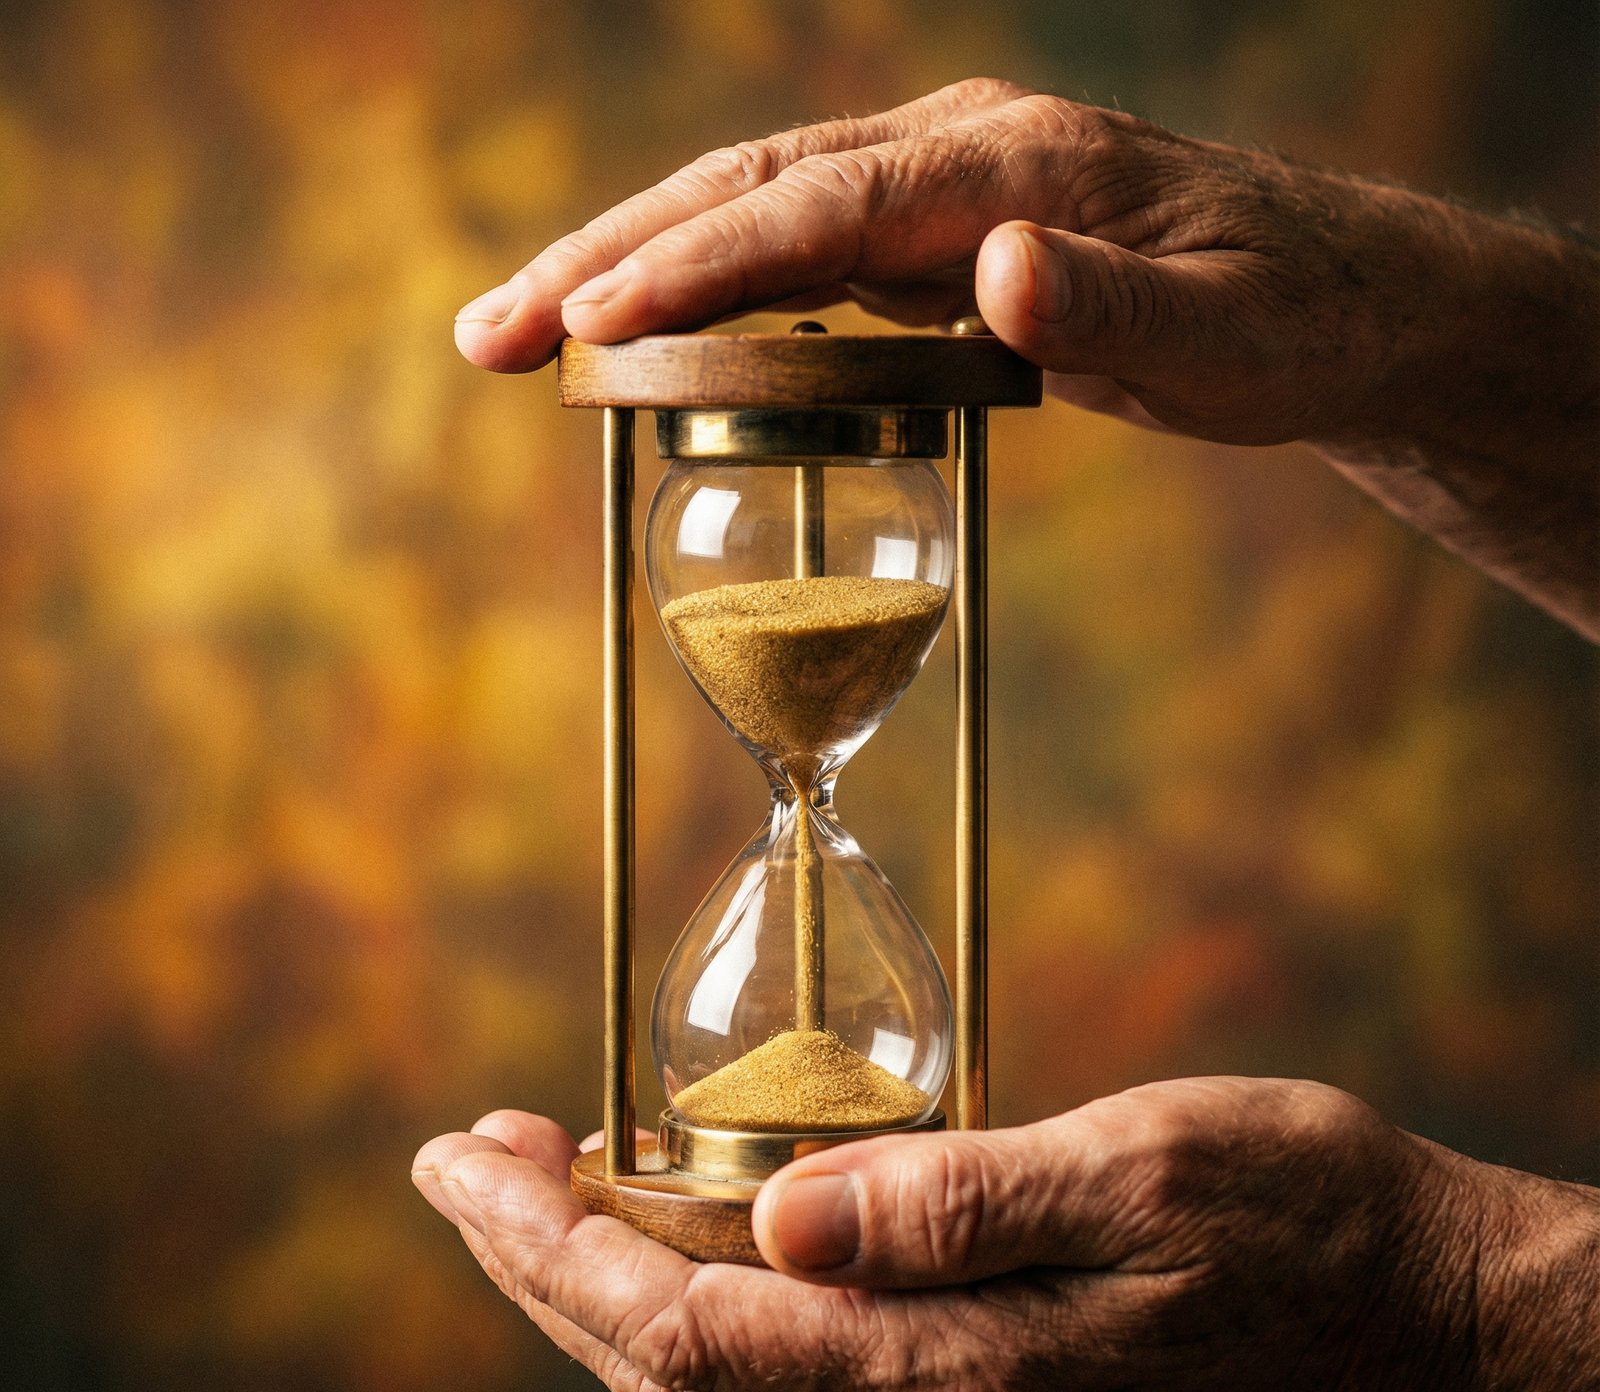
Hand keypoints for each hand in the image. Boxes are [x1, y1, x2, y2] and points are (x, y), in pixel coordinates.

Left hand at [412, 1077, 1599, 1391]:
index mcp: (961, 1370)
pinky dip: (696, 1296)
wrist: (1410, 1306)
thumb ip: (963, 1201)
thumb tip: (785, 1224)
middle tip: (462, 1159)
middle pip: (671, 1368)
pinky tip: (673, 1225)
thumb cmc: (1298, 1211)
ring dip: (605, 1283)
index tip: (466, 1160)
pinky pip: (786, 1364)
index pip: (688, 1329)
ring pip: (717, 1376)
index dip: (555, 1249)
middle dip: (542, 1266)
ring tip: (533, 1178)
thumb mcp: (1145, 1166)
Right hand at [455, 77, 1419, 444]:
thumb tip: (992, 271)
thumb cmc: (1287, 319)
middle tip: (486, 335)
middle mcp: (954, 157)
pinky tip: (640, 341)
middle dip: (607, 258)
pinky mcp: (929, 240)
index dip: (701, 262)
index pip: (821, 205)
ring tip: (516, 339)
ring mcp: (935, 192)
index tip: (594, 326)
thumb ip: (1113, 307)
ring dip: (625, 273)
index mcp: (1012, 163)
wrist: (1330, 298)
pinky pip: (788, 258)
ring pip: (748, 214)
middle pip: (746, 186)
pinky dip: (700, 294)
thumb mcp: (1225, 335)